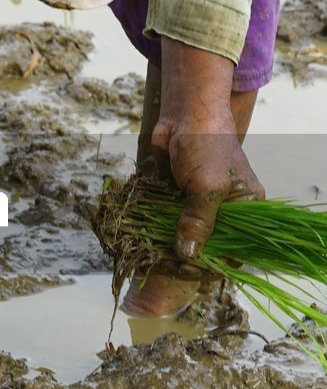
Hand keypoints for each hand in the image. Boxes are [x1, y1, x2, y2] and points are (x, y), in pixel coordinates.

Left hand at [151, 40, 263, 260]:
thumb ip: (198, 221)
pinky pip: (167, 221)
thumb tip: (188, 254)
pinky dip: (156, 229)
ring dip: (168, 244)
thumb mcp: (207, 187)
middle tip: (166, 269)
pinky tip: (143, 241)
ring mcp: (200, 204)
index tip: (190, 274)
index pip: (236, 247)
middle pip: (208, 244)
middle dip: (188, 256)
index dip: (215, 263)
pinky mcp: (178, 197)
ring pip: (184, 235)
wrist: (184, 113)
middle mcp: (225, 209)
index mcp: (245, 208)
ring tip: (151, 257)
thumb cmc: (206, 145)